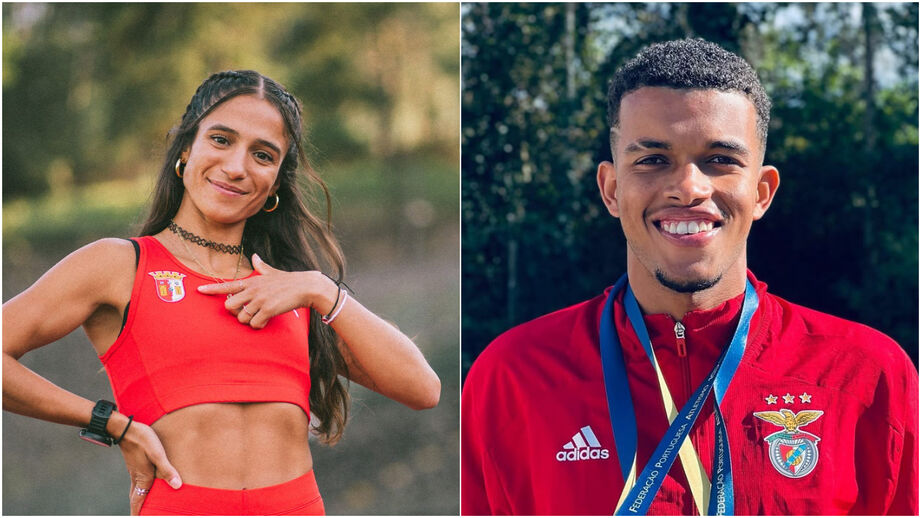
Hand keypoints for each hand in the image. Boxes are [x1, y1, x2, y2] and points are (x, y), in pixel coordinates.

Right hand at [117, 421, 180, 515]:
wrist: (126, 429)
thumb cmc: (143, 440)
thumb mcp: (158, 454)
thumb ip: (167, 470)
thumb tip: (177, 486)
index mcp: (142, 478)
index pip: (138, 501)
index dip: (138, 512)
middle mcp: (137, 477)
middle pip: (135, 498)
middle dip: (137, 509)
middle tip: (139, 515)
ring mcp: (134, 470)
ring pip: (135, 490)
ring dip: (138, 499)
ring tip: (142, 505)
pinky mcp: (135, 464)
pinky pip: (136, 481)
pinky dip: (139, 488)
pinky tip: (144, 484)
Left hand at [197, 254, 335, 328]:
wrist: (305, 287)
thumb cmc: (289, 281)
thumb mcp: (272, 272)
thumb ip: (261, 266)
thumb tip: (255, 256)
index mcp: (251, 281)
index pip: (227, 285)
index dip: (212, 289)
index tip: (199, 290)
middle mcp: (252, 290)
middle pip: (229, 306)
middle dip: (236, 313)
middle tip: (247, 312)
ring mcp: (259, 299)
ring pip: (241, 318)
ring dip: (249, 321)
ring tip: (259, 317)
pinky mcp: (267, 309)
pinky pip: (254, 323)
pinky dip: (258, 326)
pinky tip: (265, 322)